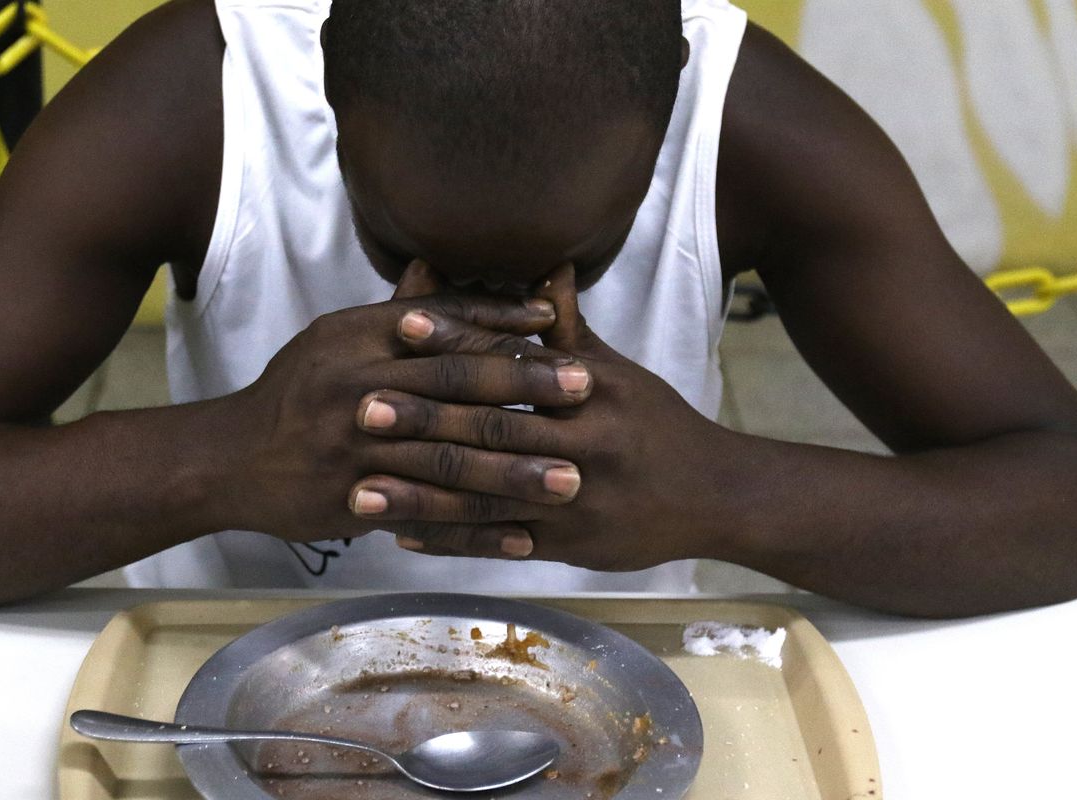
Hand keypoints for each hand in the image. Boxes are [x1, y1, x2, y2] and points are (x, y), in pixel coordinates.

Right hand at [213, 262, 595, 551]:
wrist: (229, 459)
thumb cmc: (293, 394)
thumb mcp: (333, 340)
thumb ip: (391, 314)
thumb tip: (434, 266)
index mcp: (356, 338)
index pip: (440, 321)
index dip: (500, 323)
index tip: (555, 326)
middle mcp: (358, 385)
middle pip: (455, 383)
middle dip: (526, 388)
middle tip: (586, 389)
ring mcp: (356, 447)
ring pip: (449, 455)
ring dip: (515, 469)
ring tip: (572, 477)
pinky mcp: (354, 500)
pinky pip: (429, 516)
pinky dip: (478, 529)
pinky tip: (524, 536)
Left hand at [355, 264, 742, 569]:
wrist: (718, 496)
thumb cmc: (660, 426)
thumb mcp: (620, 374)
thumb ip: (571, 330)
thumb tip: (547, 268)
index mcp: (589, 392)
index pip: (511, 362)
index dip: (455, 343)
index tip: (400, 326)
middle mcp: (580, 445)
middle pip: (490, 431)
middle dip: (422, 421)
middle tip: (359, 408)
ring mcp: (571, 502)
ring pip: (485, 498)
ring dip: (419, 494)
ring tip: (359, 488)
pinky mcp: (568, 546)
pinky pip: (497, 544)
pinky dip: (449, 541)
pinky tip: (401, 535)